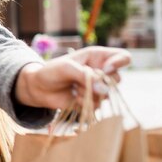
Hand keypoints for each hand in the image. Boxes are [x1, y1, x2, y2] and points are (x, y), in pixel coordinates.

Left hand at [15, 46, 130, 109]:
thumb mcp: (66, 68)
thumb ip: (85, 76)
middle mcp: (101, 71)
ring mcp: (97, 87)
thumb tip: (104, 90)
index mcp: (97, 56)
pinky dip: (85, 102)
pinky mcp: (92, 100)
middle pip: (117, 79)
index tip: (105, 69)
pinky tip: (73, 97)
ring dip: (88, 93)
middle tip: (81, 81)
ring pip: (107, 94)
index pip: (123, 57)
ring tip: (73, 88)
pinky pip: (98, 105)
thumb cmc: (51, 71)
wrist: (39, 88)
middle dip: (99, 83)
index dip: (119, 63)